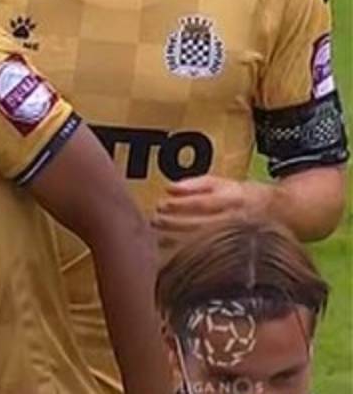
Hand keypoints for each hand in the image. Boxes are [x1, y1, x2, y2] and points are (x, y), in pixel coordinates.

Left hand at [152, 176, 273, 248]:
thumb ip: (196, 184)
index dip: (179, 206)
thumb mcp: (225, 183)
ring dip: (179, 241)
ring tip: (159, 237)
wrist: (286, 214)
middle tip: (155, 221)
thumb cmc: (246, 196)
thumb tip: (169, 188)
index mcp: (234, 201)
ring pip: (205, 244)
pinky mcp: (242, 255)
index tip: (160, 205)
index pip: (202, 204)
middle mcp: (238, 220)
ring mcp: (240, 239)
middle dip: (174, 224)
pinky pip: (212, 258)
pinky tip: (174, 255)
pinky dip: (191, 257)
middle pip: (201, 225)